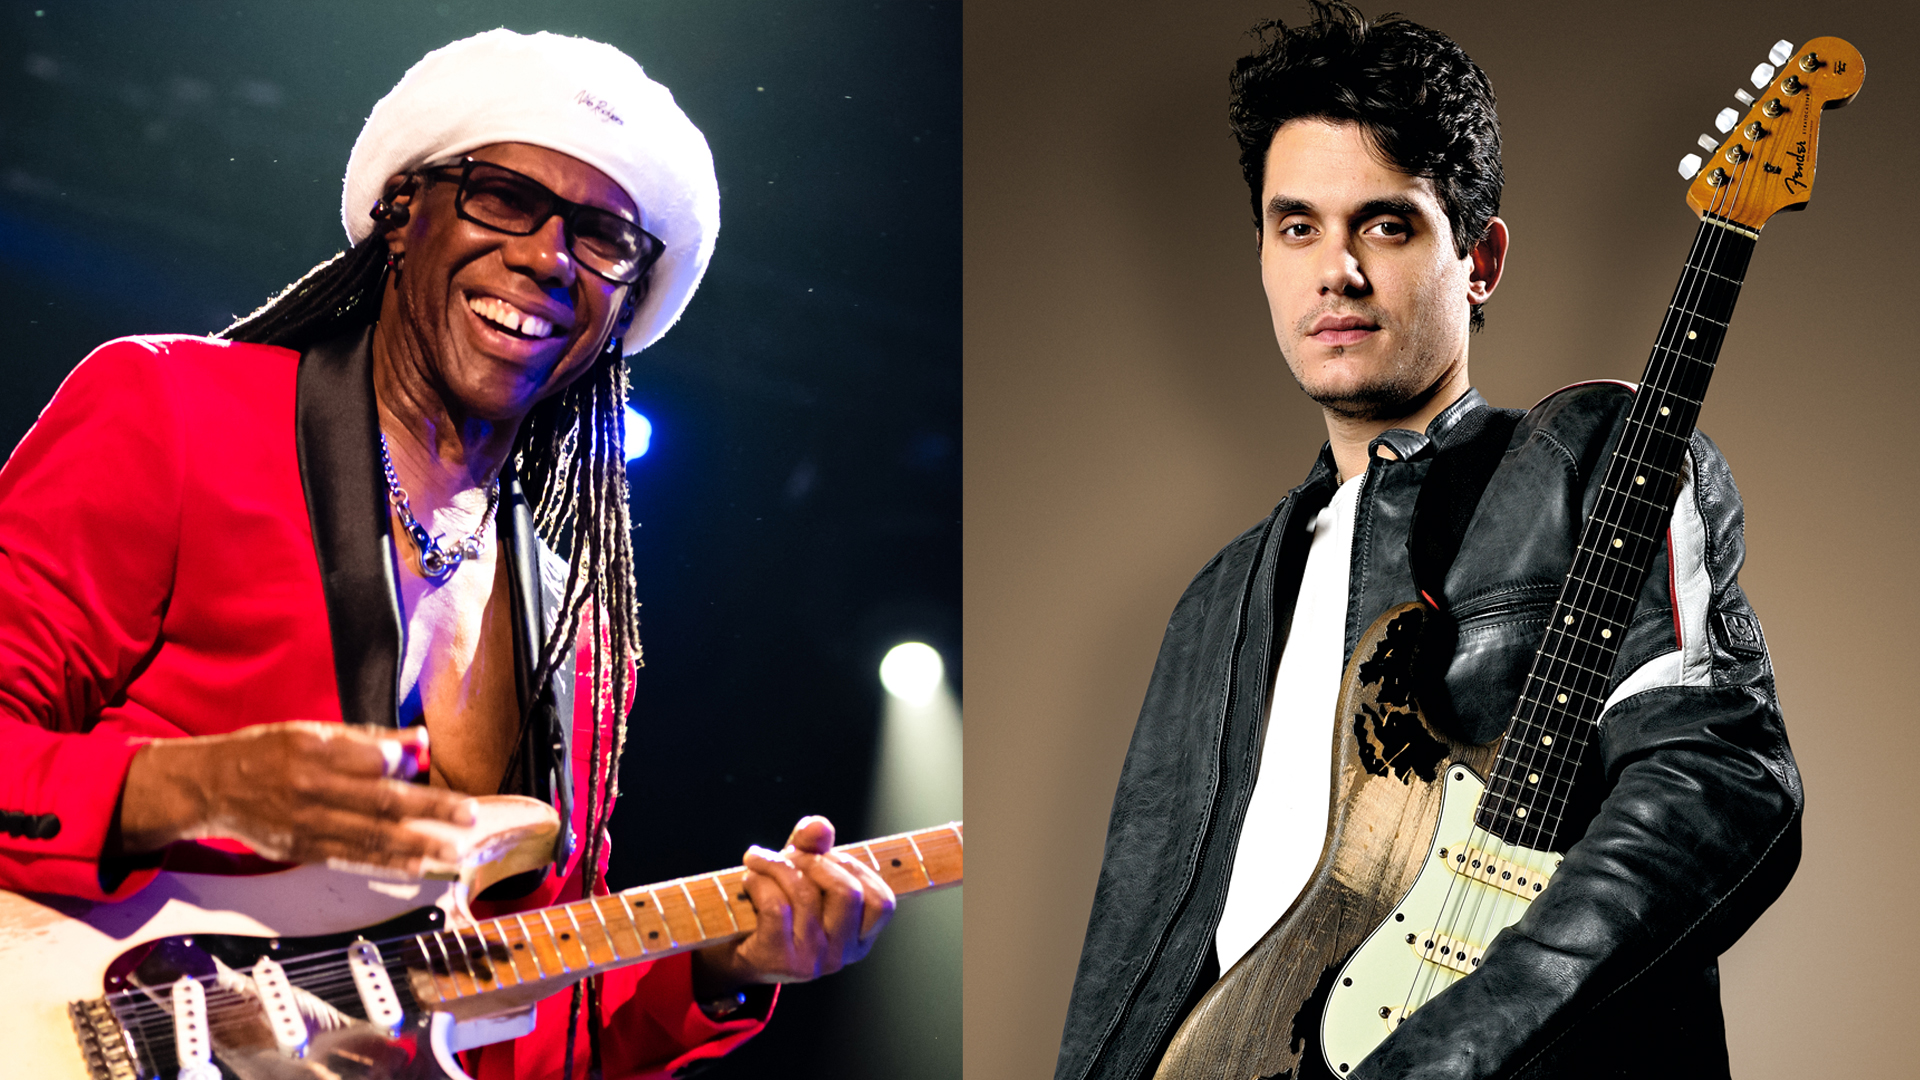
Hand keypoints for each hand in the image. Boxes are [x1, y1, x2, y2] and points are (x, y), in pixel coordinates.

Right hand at [113, 722, 476, 873]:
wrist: (211, 787)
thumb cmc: (266, 752)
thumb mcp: (311, 732)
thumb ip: (367, 739)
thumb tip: (417, 741)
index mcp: (311, 751)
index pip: (368, 759)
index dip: (399, 763)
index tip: (425, 762)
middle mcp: (310, 789)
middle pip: (379, 801)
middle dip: (429, 810)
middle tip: (466, 817)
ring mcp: (307, 824)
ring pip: (370, 836)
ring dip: (417, 846)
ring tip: (452, 851)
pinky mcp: (304, 849)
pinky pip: (353, 857)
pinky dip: (387, 863)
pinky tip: (417, 866)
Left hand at [692, 815, 896, 993]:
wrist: (736, 949)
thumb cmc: (778, 907)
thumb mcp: (803, 874)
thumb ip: (815, 847)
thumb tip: (819, 826)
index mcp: (859, 938)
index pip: (881, 902)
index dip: (856, 869)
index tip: (828, 857)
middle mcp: (840, 954)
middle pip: (847, 893)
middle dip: (815, 861)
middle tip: (790, 856)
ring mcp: (811, 961)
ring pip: (805, 894)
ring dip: (778, 866)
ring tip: (760, 860)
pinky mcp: (778, 959)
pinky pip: (776, 907)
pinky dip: (760, 882)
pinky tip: (751, 879)